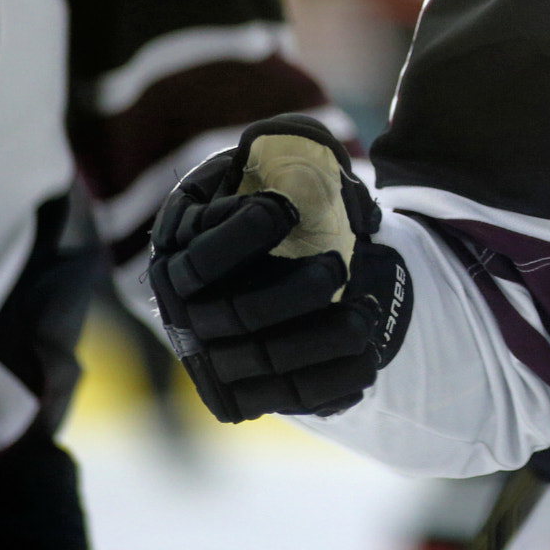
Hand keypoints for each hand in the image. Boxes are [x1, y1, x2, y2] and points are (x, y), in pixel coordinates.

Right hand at [148, 115, 411, 421]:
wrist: (292, 252)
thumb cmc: (286, 192)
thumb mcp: (284, 157)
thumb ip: (289, 150)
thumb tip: (300, 162)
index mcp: (181, 246)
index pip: (198, 255)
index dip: (240, 235)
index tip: (284, 209)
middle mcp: (183, 306)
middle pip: (235, 314)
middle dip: (293, 293)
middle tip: (338, 268)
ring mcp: (210, 354)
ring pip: (260, 362)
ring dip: (318, 343)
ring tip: (365, 316)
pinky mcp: (240, 390)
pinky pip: (281, 398)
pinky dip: (328, 385)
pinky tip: (368, 361)